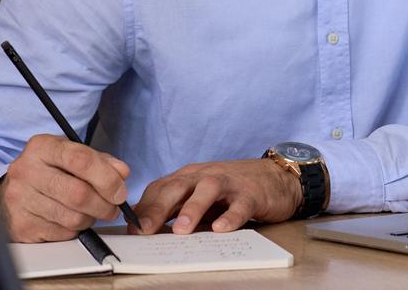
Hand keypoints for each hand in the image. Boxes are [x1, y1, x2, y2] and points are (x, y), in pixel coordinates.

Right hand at [0, 134, 150, 241]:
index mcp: (42, 147)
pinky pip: (62, 233)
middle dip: (104, 204)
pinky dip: (74, 230)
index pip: (81, 160)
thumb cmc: (47, 172)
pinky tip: (69, 219)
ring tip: (90, 211)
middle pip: (79, 194)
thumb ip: (100, 161)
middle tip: (113, 207)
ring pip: (73, 217)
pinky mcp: (22, 225)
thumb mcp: (71, 156)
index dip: (107, 178)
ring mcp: (21, 199)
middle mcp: (27, 171)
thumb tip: (122, 173)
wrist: (12, 192)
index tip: (120, 190)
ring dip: (91, 218)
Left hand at [132, 158, 301, 234]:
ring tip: (181, 230)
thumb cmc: (232, 190)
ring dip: (192, 209)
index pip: (160, 188)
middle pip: (177, 187)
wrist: (275, 177)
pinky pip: (239, 205)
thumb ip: (178, 210)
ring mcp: (229, 183)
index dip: (144, 208)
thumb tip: (149, 232)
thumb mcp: (201, 197)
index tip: (132, 230)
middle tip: (145, 231)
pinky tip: (221, 229)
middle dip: (158, 208)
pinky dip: (230, 217)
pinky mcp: (251, 194)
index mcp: (189, 177)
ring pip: (207, 190)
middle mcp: (205, 176)